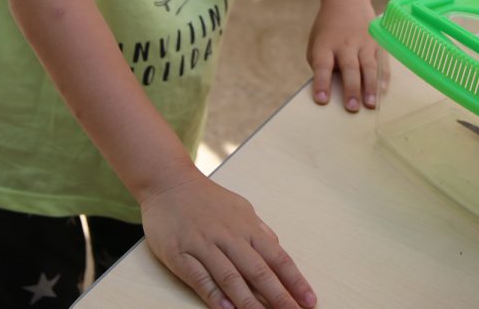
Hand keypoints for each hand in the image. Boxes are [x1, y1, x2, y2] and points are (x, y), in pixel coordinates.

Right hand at [142, 174, 316, 308]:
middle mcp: (229, 236)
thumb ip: (259, 230)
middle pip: (258, 271)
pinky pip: (200, 277)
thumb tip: (277, 248)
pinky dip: (214, 294)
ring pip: (231, 277)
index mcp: (247, 227)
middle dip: (278, 297)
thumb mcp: (241, 208)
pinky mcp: (180, 253)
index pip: (277, 258)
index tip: (309, 301)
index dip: (294, 281)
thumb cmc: (207, 198)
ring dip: (249, 302)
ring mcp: (204, 245)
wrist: (169, 182)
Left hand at [307, 0, 380, 111]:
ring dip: (370, 86)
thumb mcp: (317, 45)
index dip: (322, 83)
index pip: (322, 66)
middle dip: (351, 88)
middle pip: (349, 67)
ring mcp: (364, 42)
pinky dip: (383, 77)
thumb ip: (322, 66)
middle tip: (352, 108)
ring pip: (369, 66)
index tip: (321, 101)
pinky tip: (383, 91)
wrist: (346, 0)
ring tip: (370, 105)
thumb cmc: (328, 32)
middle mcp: (345, 43)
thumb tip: (332, 92)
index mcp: (325, 45)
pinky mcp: (378, 42)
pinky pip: (382, 61)